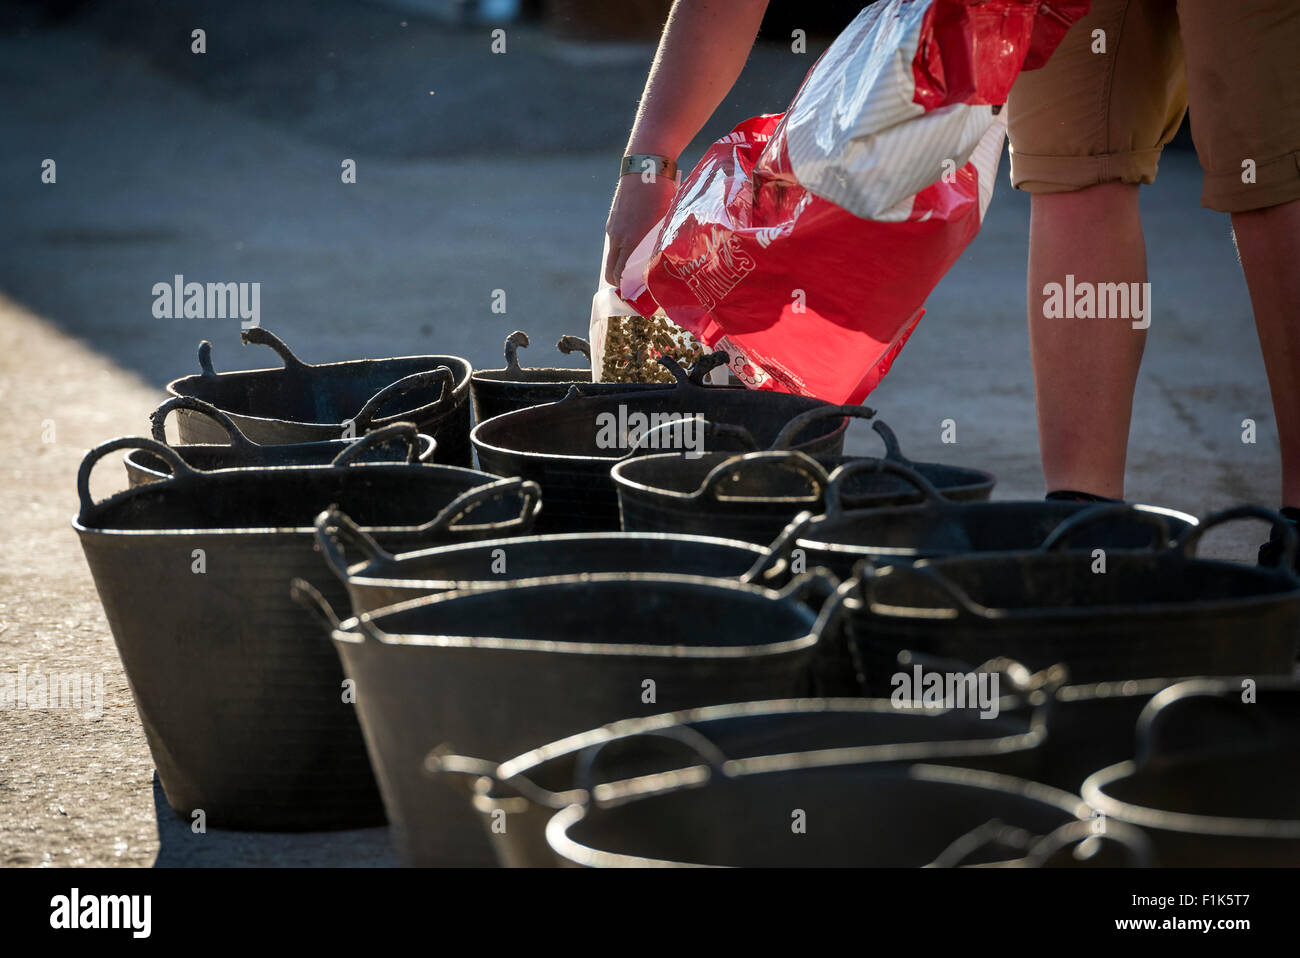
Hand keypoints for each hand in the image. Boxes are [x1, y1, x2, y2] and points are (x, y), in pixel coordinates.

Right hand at [604, 173, 677, 287]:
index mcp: (630, 241)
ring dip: (625, 263)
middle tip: (639, 285)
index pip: (618, 276)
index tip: (640, 294)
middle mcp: (617, 236)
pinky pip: (617, 241)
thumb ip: (661, 245)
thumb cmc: (663, 192)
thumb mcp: (666, 221)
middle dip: (622, 282)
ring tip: (643, 262)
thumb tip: (662, 266)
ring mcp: (613, 227)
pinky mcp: (614, 218)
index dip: (627, 289)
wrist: (647, 163)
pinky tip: (640, 240)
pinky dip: (625, 247)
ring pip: (615, 255)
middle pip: (612, 271)